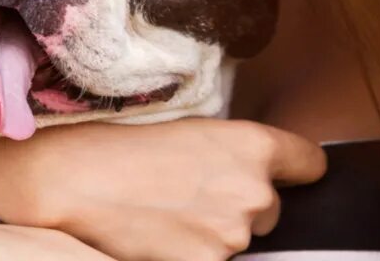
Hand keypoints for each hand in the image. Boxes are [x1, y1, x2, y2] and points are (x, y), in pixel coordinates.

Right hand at [29, 117, 326, 260]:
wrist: (71, 179)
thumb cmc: (119, 144)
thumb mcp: (187, 130)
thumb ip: (231, 153)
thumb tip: (252, 173)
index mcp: (253, 147)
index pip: (309, 163)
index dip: (294, 169)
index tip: (286, 174)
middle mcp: (253, 193)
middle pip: (269, 209)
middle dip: (238, 207)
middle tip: (188, 195)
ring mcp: (231, 238)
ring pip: (238, 241)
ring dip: (212, 235)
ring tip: (165, 214)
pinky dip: (190, 253)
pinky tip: (158, 237)